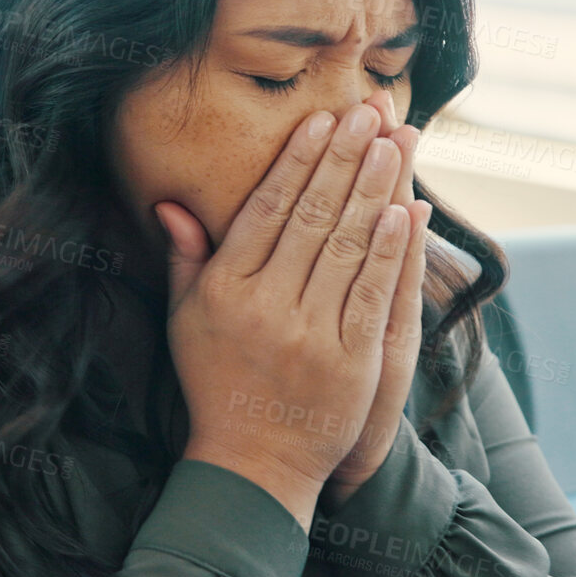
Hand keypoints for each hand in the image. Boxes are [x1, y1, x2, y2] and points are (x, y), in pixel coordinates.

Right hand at [158, 103, 417, 529]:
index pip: (267, 209)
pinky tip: (405, 211)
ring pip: (346, 248)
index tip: (322, 120)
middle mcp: (266, 307)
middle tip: (369, 112)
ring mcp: (310, 336)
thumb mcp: (185, 320)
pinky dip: (390, 252)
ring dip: (374, 190)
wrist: (252, 464)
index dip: (298, 161)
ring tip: (393, 143)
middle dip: (344, 159)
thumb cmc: (216, 383)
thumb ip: (185, 258)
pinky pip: (372, 296)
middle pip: (312, 217)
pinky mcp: (350, 364)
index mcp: (226, 290)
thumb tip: (170, 203)